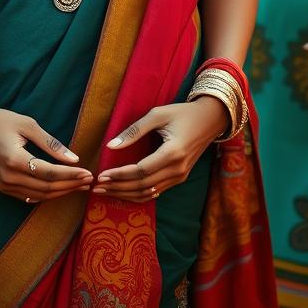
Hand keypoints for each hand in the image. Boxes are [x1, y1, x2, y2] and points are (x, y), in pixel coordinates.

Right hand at [0, 99, 92, 202]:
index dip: (71, 175)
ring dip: (61, 191)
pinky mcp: (2, 187)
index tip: (88, 172)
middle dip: (70, 185)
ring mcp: (3, 185)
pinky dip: (46, 194)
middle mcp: (8, 177)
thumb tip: (74, 158)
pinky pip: (28, 196)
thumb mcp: (28, 125)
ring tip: (78, 184)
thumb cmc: (1, 120)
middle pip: (46, 187)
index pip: (50, 173)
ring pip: (39, 195)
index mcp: (15, 160)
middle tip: (88, 180)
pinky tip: (59, 188)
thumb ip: (51, 143)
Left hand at [94, 98, 228, 201]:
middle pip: (142, 186)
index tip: (101, 175)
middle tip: (97, 187)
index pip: (140, 171)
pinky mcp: (180, 178)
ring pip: (148, 193)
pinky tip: (124, 191)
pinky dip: (138, 193)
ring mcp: (180, 176)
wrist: (210, 120)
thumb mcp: (157, 114)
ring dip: (126, 194)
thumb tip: (110, 145)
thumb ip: (134, 130)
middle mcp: (177, 169)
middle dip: (118, 188)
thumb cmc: (182, 113)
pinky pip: (156, 191)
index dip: (119, 175)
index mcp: (173, 152)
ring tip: (106, 191)